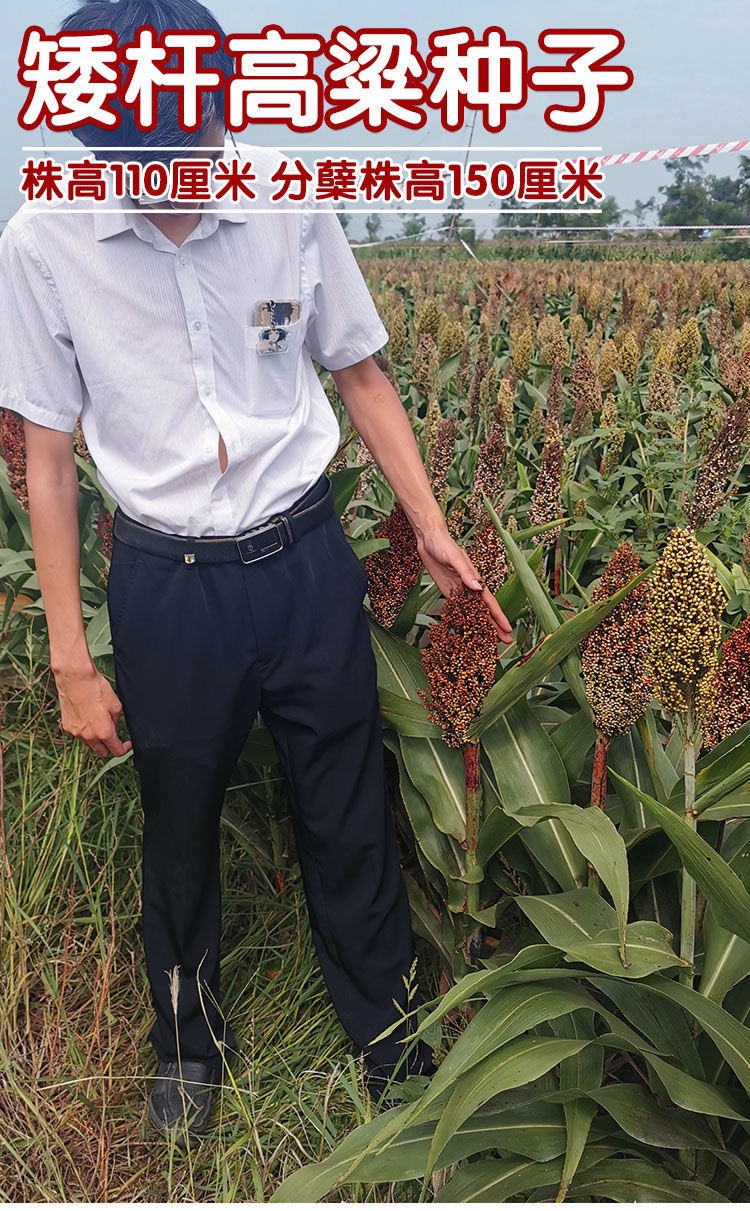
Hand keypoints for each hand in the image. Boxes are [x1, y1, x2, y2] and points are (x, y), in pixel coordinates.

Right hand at [55, 662, 132, 758]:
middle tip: (113, 736)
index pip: (116, 751)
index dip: (124, 748)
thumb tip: (114, 727)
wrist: (75, 679)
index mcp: (104, 732)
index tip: (126, 743)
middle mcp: (89, 736)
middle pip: (101, 752)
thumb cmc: (95, 689)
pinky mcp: (66, 726)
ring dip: (95, 738)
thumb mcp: (116, 705)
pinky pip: (78, 734)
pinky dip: (84, 730)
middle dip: (109, 747)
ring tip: (98, 722)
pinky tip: (87, 717)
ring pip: (89, 743)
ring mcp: (76, 732)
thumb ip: (116, 721)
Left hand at [416, 525, 513, 643]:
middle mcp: (469, 588)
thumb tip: (478, 588)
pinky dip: (464, 619)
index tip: (508, 629)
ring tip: (490, 641)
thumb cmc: (444, 545)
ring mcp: (459, 591)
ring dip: (481, 626)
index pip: (490, 602)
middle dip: (495, 626)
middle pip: (484, 611)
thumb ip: (466, 573)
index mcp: (475, 579)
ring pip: (473, 613)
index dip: (499, 617)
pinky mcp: (448, 591)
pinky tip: (468, 629)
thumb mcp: (454, 558)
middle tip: (506, 642)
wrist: (429, 540)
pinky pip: (458, 608)